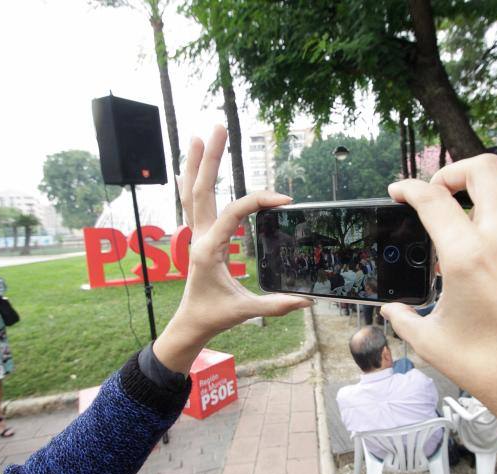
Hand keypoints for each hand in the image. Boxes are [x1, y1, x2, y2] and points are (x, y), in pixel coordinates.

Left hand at [153, 126, 311, 373]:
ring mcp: (196, 234)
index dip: (259, 201)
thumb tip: (306, 301)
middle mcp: (198, 236)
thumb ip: (275, 305)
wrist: (190, 323)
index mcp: (209, 250)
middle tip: (219, 128)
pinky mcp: (199, 236)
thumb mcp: (245, 311)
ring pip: (191, 192)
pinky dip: (192, 181)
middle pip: (201, 188)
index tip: (285, 199)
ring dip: (196, 163)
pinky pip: (192, 203)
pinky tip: (193, 166)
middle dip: (210, 157)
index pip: (234, 213)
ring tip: (201, 136)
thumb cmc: (215, 316)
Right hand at [379, 155, 496, 473]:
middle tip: (439, 191)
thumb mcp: (436, 345)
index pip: (432, 198)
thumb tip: (394, 312)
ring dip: (483, 217)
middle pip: (484, 170)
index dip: (409, 187)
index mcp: (469, 256)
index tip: (401, 191)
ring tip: (469, 258)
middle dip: (455, 171)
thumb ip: (406, 320)